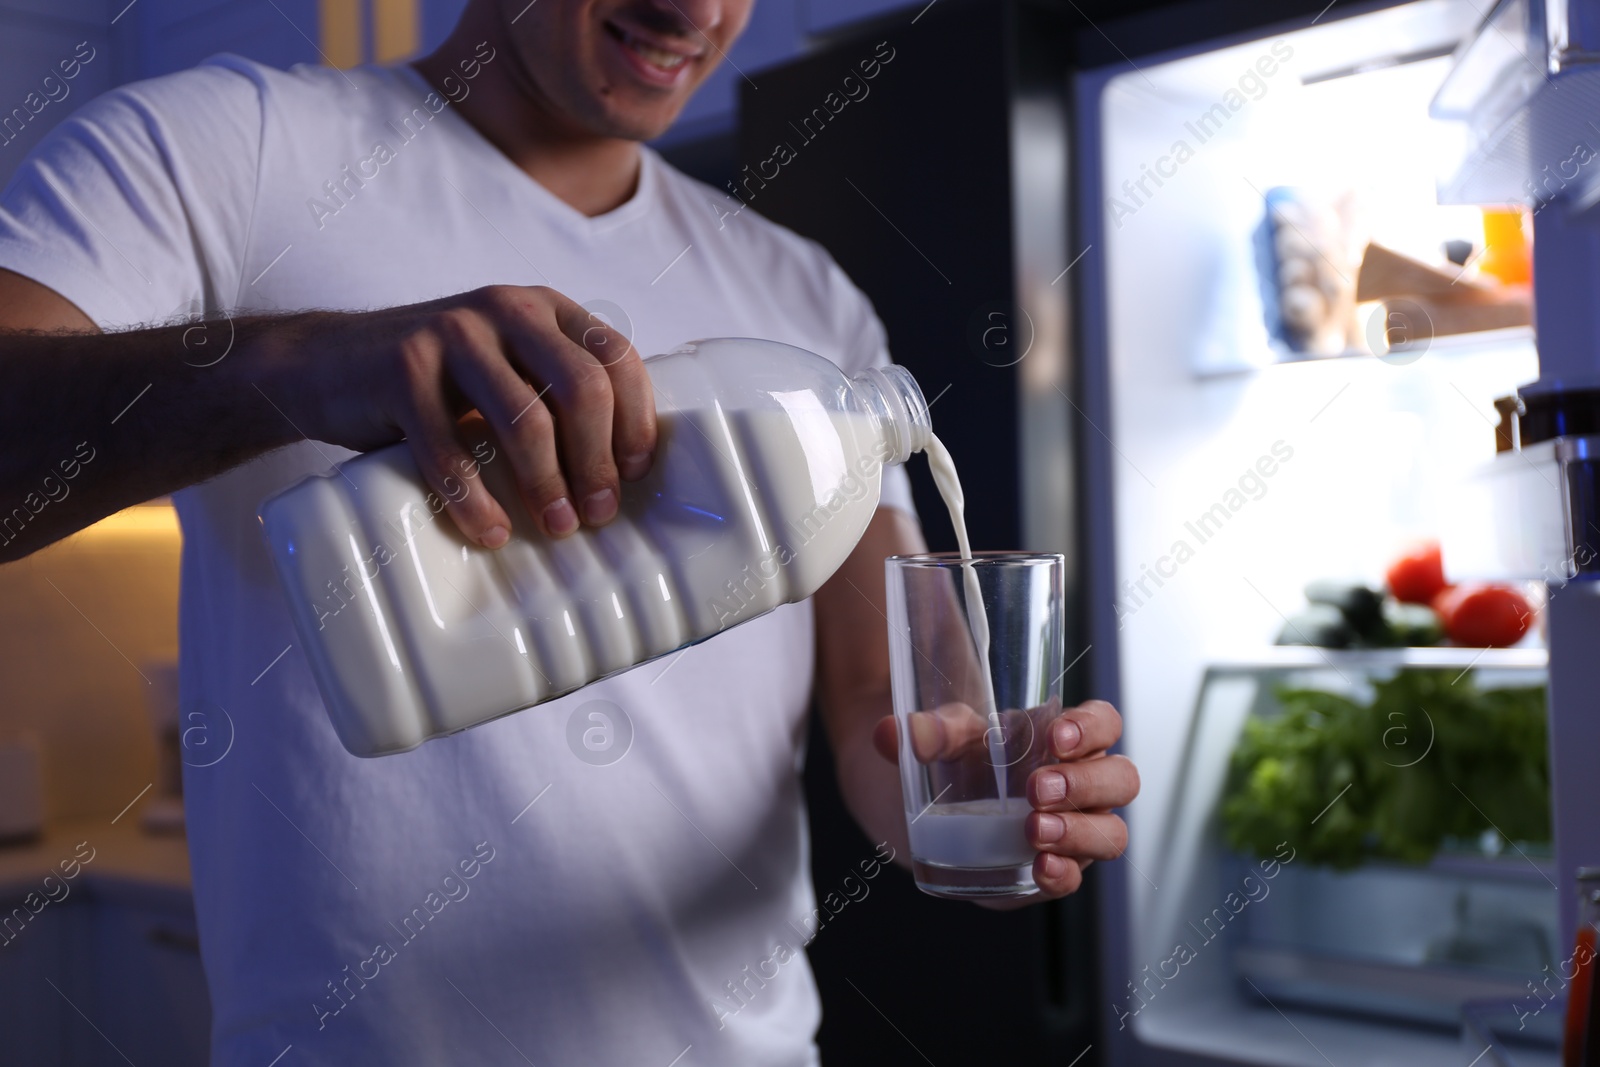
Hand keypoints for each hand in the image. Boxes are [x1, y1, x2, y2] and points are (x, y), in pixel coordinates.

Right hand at [250, 285, 655, 546]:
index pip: (616, 357)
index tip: (635, 473)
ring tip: (556, 527)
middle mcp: (504, 309)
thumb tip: (624, 472)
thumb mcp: (506, 368)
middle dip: (597, 461)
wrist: (326, 364)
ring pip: (524, 418)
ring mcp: (451, 334)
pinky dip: (476, 500)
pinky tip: (491, 530)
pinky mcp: (400, 369)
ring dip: (547, 484)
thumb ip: (555, 391)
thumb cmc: (437, 385)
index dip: (636, 420)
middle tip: (598, 514)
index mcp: (543, 308)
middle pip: (581, 387)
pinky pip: (450, 447)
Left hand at [872, 698, 1138, 904]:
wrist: (912, 808)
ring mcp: (1066, 832)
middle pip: (1120, 780)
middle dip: (1085, 784)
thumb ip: (925, 730)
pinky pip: (1073, 877)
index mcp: (1061, 740)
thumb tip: (897, 733)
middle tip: (1037, 789)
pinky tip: (1041, 868)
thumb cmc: (946, 759)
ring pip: (1110, 833)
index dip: (1092, 728)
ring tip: (1034, 830)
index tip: (1055, 737)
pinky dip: (1063, 874)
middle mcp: (1076, 786)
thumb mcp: (936, 737)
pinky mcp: (1042, 873)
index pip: (1104, 724)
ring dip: (1079, 832)